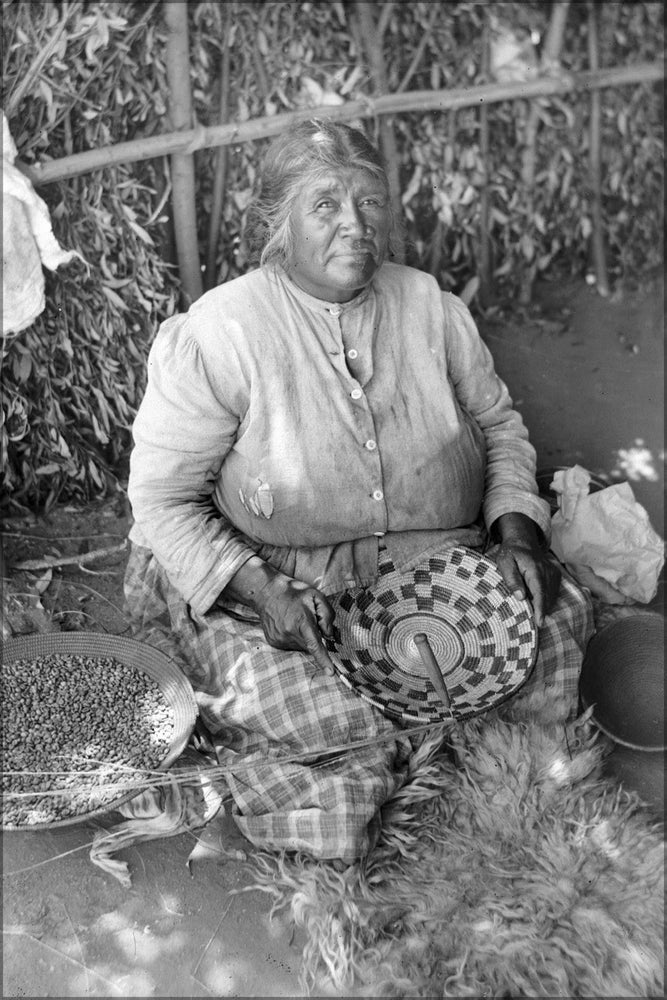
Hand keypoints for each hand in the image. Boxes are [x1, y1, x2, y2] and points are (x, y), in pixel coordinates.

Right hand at [222, 557, 335, 673]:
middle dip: (314, 638)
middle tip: (308, 621)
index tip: (330, 673)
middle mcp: (288, 633)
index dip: (323, 659)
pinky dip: (295, 639)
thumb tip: (329, 635)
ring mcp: (279, 639)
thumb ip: (327, 614)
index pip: (314, 644)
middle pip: (310, 646)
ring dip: (304, 638)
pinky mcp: (274, 642)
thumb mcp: (316, 596)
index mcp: (301, 621)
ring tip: (296, 621)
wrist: (266, 592)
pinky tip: (289, 625)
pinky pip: (291, 646)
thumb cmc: (293, 593)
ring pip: (301, 647)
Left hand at [489, 512, 560, 625]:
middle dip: (540, 611)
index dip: (540, 609)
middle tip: (531, 623)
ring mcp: (553, 573)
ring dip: (542, 605)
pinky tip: (535, 600)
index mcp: (535, 569)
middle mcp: (547, 571)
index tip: (540, 622)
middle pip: (547, 597)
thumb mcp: (504, 563)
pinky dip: (545, 599)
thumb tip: (521, 597)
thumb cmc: (511, 553)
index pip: (539, 592)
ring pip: (551, 596)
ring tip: (531, 609)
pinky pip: (552, 592)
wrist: (522, 541)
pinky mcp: (555, 575)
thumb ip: (512, 580)